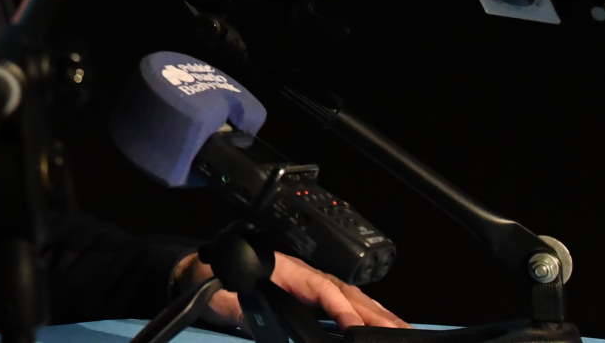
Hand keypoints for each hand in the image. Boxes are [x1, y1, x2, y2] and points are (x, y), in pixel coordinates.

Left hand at [176, 250, 408, 330]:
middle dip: (375, 314)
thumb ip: (244, 306)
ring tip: (402, 331)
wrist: (202, 273)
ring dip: (378, 315)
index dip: (341, 309)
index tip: (354, 329)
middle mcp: (304, 275)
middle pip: (346, 294)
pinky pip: (345, 304)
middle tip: (400, 333)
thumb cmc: (213, 281)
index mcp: (286, 271)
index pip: (323, 290)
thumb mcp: (224, 295)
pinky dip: (367, 315)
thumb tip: (263, 319)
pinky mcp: (310, 298)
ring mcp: (310, 285)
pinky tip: (382, 325)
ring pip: (351, 299)